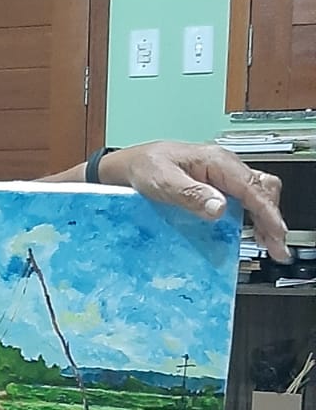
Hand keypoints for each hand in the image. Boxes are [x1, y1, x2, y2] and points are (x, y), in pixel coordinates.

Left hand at [104, 142, 287, 261]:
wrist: (132, 164)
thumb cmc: (146, 167)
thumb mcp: (163, 182)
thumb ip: (190, 194)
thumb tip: (218, 208)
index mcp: (217, 161)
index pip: (252, 188)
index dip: (268, 213)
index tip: (276, 236)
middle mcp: (226, 166)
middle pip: (264, 190)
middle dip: (273, 218)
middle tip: (275, 248)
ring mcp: (224, 176)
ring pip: (259, 194)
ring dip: (266, 219)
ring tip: (270, 245)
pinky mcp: (219, 185)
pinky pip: (246, 198)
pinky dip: (254, 216)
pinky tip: (253, 232)